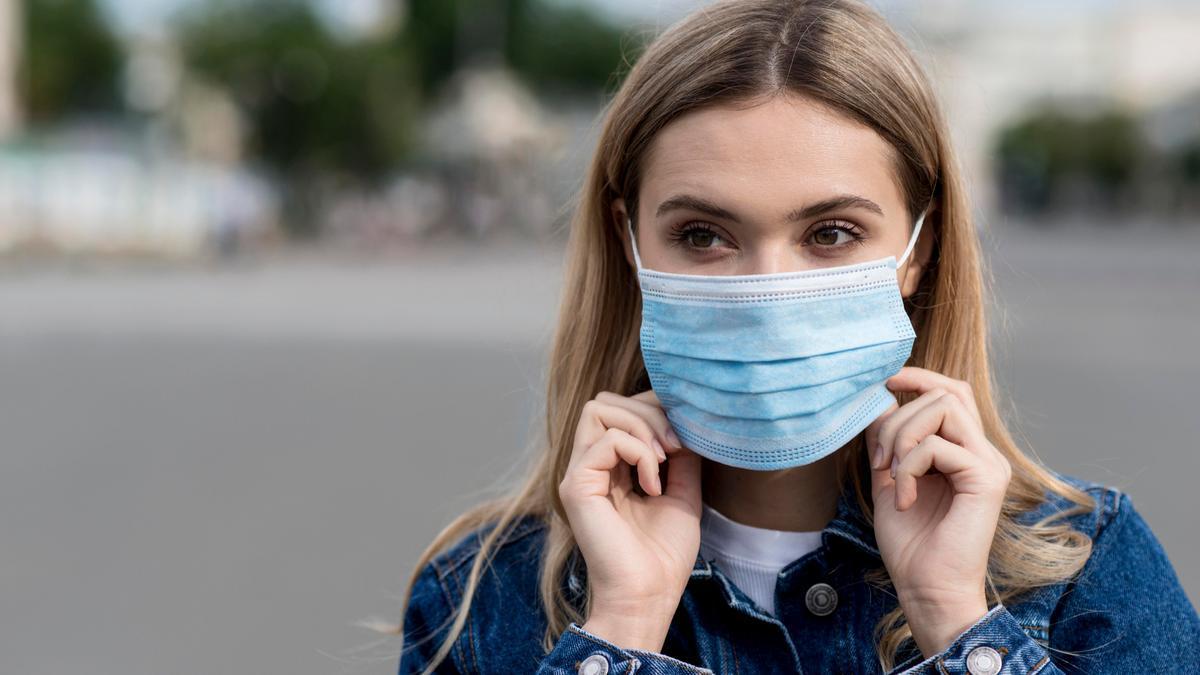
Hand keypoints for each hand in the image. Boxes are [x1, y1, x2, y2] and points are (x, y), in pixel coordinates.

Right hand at [558, 389, 702, 651]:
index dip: (653, 409)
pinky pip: (606, 441)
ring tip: (663, 461)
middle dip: (648, 412)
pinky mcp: (577, 485)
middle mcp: (589, 465)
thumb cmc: (663, 556)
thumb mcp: (682, 493)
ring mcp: (579, 473)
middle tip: (675, 447)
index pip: (620, 408)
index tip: (684, 440)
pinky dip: (638, 453)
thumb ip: (679, 456)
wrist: (648, 597)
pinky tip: (652, 485)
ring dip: (642, 426)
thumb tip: (686, 422)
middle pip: (606, 400)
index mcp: (609, 467)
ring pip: (599, 408)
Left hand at [863, 367, 1011, 657]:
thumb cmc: (911, 542)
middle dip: (899, 417)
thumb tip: (880, 399)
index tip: (885, 381)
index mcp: (966, 451)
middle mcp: (984, 452)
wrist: (927, 589)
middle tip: (880, 460)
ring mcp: (990, 464)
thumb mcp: (890, 478)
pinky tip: (904, 499)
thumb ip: (889, 440)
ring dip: (903, 436)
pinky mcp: (986, 480)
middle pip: (945, 393)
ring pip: (944, 407)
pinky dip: (909, 468)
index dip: (919, 376)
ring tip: (893, 475)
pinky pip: (938, 446)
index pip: (952, 391)